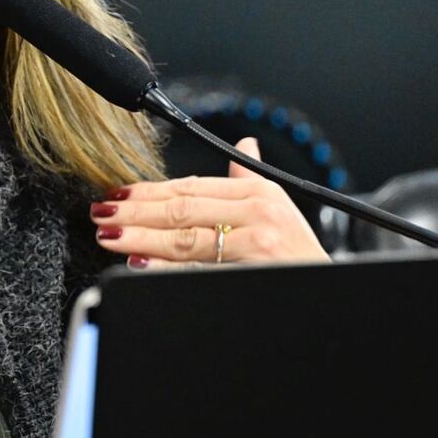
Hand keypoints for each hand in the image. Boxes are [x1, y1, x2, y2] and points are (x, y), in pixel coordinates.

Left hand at [90, 138, 328, 268]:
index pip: (191, 187)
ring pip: (185, 237)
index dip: (149, 191)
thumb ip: (251, 179)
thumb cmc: (299, 258)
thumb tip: (246, 145)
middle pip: (182, 209)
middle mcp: (258, 211)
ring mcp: (258, 241)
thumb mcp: (281, 210)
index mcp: (258, 192)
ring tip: (110, 237)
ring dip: (141, 237)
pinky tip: (140, 264)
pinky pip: (200, 267)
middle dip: (136, 212)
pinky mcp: (255, 267)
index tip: (118, 194)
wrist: (336, 292)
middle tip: (101, 214)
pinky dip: (166, 266)